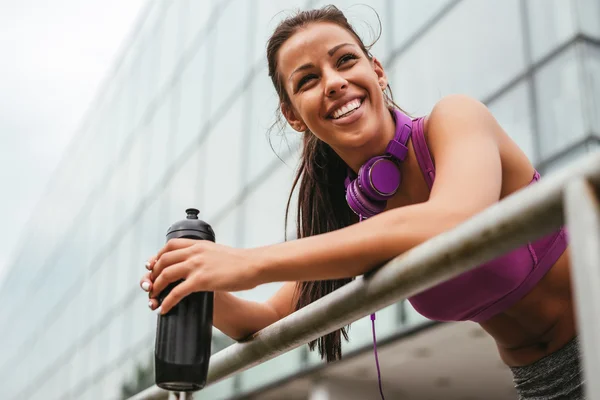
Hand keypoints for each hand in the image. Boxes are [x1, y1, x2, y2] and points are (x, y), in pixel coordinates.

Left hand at [139, 239, 261, 313]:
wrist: (253, 265)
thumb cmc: (240, 262)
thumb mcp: (218, 252)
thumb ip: (205, 255)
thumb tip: (198, 263)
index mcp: (198, 244)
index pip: (170, 246)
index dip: (157, 256)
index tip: (153, 266)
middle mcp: (194, 252)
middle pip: (163, 260)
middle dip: (153, 274)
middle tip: (150, 286)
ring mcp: (197, 265)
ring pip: (166, 275)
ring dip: (156, 288)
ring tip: (153, 299)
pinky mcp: (201, 280)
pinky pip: (177, 292)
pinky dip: (167, 301)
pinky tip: (164, 309)